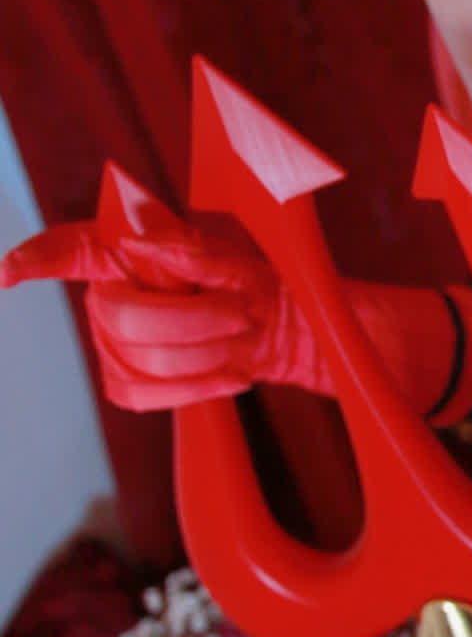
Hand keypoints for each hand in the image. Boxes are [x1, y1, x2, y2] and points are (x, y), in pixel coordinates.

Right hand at [3, 202, 471, 420]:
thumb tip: (141, 240)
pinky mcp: (127, 383)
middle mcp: (107, 292)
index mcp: (124, 247)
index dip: (36, 259)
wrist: (278, 327)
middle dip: (190, 321)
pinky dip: (198, 387)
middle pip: (120, 318)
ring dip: (204, 353)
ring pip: (140, 360)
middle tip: (240, 312)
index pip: (69, 248)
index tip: (6, 274)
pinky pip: (147, 396)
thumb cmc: (255, 276)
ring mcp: (112, 342)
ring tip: (240, 338)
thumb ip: (192, 247)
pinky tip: (229, 374)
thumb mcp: (239, 252)